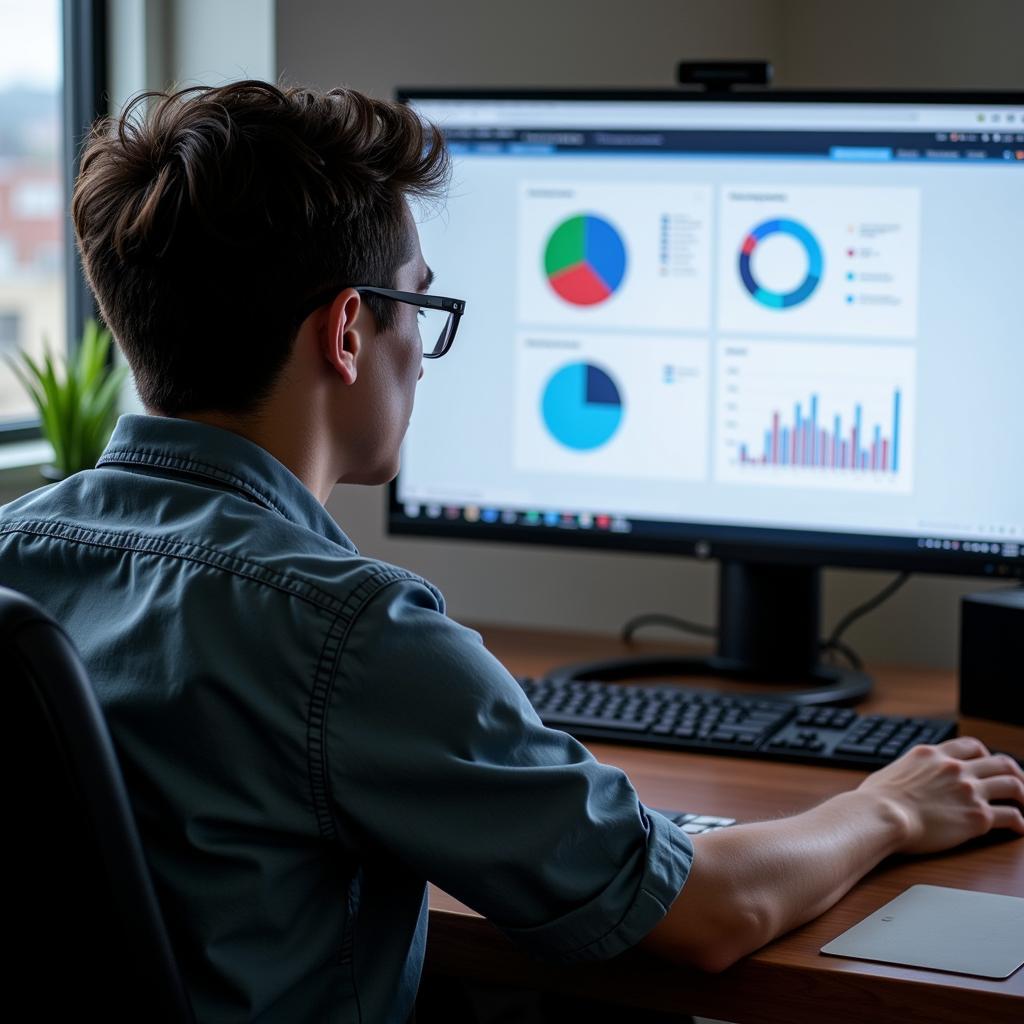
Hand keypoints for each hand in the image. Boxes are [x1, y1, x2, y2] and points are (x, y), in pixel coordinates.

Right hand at [858, 736, 1023, 854]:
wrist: (882, 815)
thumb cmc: (876, 799)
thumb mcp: (891, 771)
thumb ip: (908, 771)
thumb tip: (903, 780)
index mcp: (933, 754)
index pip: (971, 746)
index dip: (985, 755)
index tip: (988, 765)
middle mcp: (955, 768)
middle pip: (1000, 762)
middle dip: (1015, 772)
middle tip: (1018, 784)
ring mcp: (969, 790)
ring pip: (1012, 785)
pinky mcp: (977, 817)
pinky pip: (1011, 816)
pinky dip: (1020, 823)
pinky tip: (1019, 829)